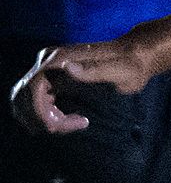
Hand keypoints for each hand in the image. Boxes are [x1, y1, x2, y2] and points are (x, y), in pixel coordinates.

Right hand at [12, 38, 155, 135]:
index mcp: (59, 59)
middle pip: (25, 97)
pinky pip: (34, 101)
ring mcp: (47, 70)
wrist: (135, 56)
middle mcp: (47, 61)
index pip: (34, 88)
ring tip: (71, 125)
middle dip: (43, 119)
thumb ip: (94, 70)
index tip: (76, 123)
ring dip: (41, 120)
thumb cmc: (131, 64)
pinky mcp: (51, 78)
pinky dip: (43, 116)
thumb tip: (68, 68)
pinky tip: (66, 122)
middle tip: (75, 126)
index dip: (45, 112)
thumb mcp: (119, 69)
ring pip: (24, 101)